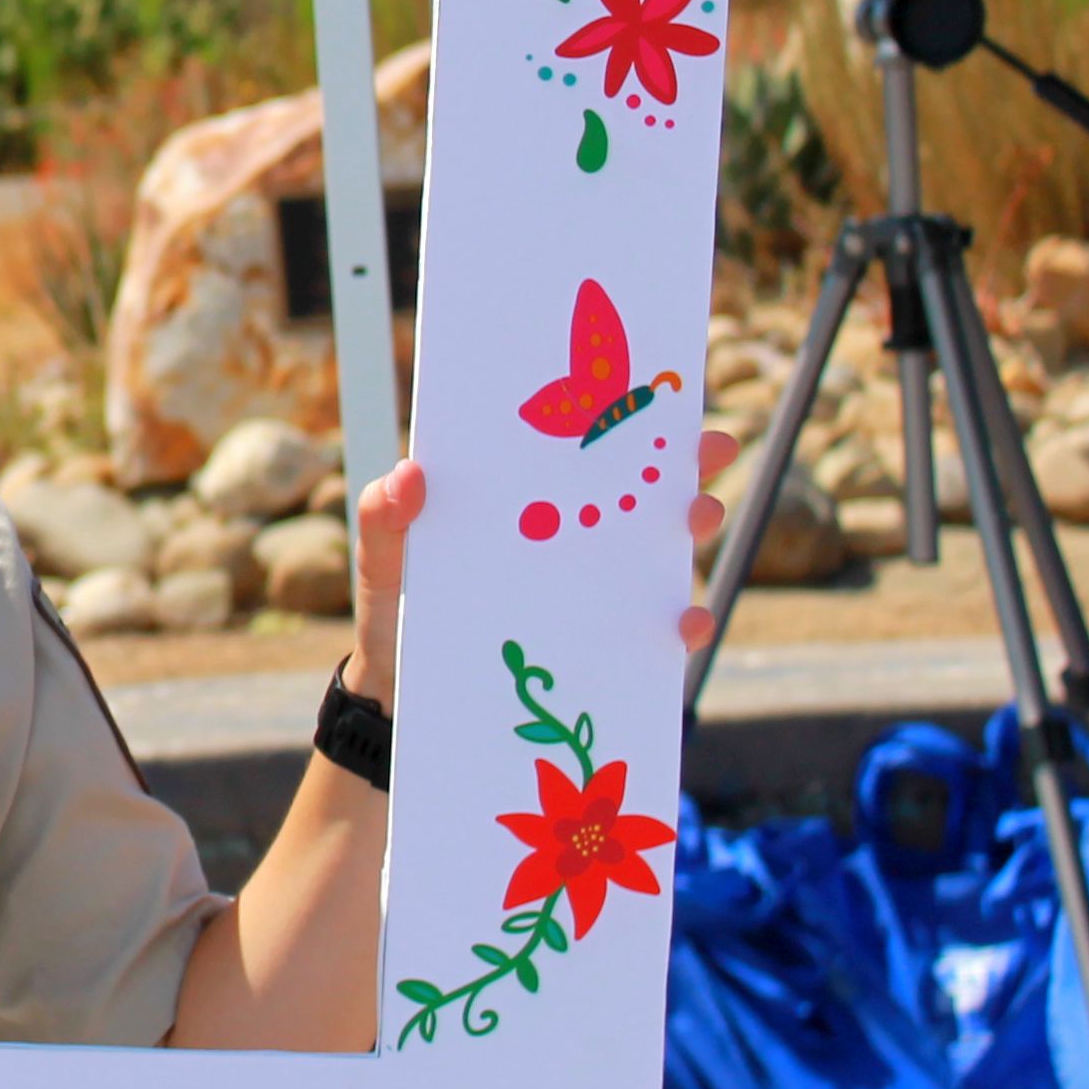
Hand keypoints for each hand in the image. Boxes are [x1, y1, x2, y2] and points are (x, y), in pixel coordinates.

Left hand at [341, 428, 736, 705]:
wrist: (409, 699)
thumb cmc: (398, 612)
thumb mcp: (384, 566)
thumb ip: (385, 524)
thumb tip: (408, 474)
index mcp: (520, 500)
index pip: (576, 445)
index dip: (618, 413)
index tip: (654, 389)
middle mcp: (569, 536)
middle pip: (636, 487)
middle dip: (682, 459)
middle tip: (704, 447)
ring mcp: (592, 589)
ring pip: (661, 549)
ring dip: (693, 526)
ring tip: (697, 516)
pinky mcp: (607, 645)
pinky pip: (657, 630)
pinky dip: (684, 624)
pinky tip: (687, 621)